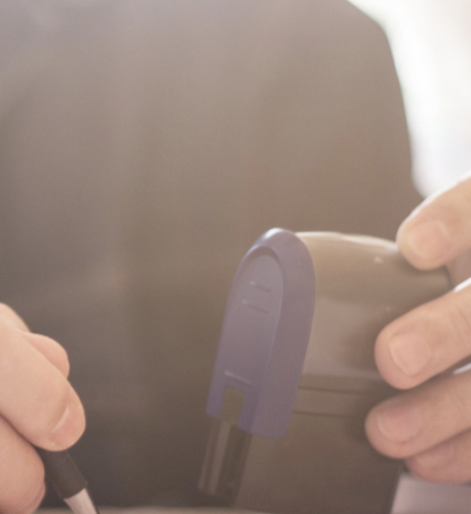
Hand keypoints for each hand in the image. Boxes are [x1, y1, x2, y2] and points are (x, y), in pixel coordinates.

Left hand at [367, 176, 470, 481]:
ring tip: (387, 433)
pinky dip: (466, 449)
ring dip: (448, 407)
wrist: (466, 326)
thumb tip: (273, 281)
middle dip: (448, 330)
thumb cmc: (421, 296)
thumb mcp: (421, 263)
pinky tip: (426, 460)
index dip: (457, 222)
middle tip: (392, 360)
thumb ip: (375, 270)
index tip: (413, 248)